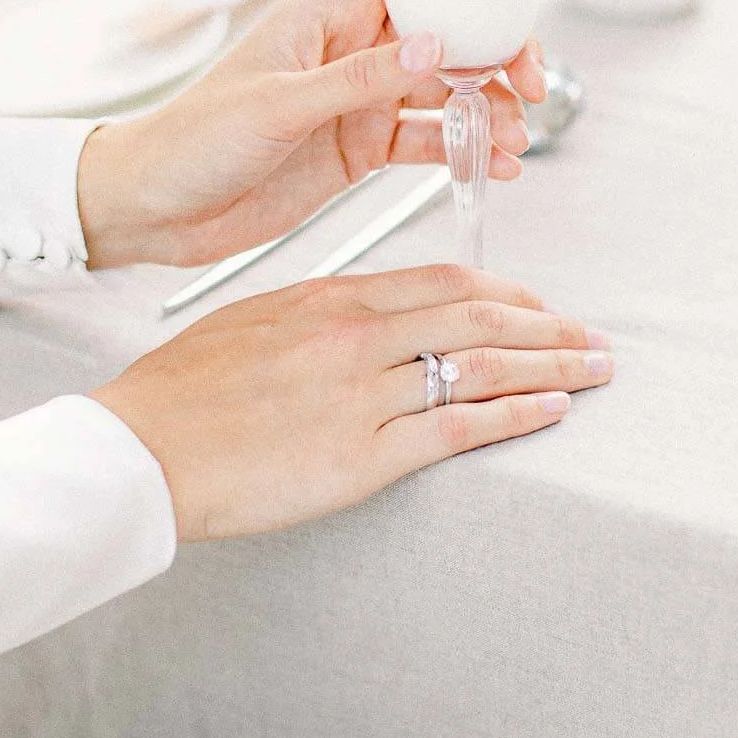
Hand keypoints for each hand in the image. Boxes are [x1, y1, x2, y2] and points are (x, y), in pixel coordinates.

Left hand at [79, 0, 564, 268]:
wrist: (154, 208)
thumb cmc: (193, 139)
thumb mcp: (279, 106)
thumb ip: (360, 79)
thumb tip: (437, 47)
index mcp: (327, 16)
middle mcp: (351, 50)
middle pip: (448, 38)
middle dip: (498, 58)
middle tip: (532, 87)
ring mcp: (357, 100)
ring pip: (446, 94)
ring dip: (487, 112)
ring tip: (513, 140)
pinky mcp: (357, 147)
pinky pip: (425, 142)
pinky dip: (462, 151)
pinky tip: (492, 166)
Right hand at [89, 267, 613, 540]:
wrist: (142, 447)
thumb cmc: (186, 389)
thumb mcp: (256, 320)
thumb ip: (321, 312)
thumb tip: (370, 312)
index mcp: (332, 297)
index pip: (444, 281)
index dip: (506, 292)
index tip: (539, 305)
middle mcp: (357, 335)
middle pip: (479, 317)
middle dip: (548, 326)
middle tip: (593, 336)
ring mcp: (363, 393)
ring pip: (481, 366)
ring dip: (551, 366)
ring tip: (595, 369)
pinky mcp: (363, 456)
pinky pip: (458, 427)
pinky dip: (513, 415)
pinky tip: (551, 410)